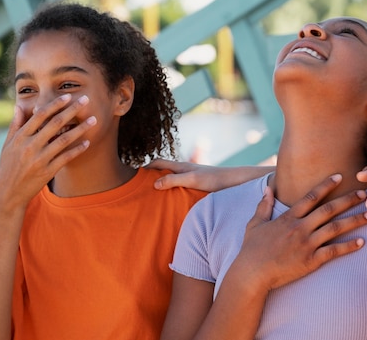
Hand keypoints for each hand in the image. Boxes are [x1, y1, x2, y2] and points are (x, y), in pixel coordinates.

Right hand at [0, 94, 95, 212]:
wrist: (9, 193)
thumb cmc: (8, 166)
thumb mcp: (7, 145)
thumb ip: (15, 125)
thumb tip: (19, 106)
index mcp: (20, 137)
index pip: (40, 115)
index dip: (55, 104)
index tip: (68, 95)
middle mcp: (30, 146)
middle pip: (55, 124)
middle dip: (72, 110)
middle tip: (85, 100)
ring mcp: (40, 159)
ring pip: (64, 140)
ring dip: (80, 128)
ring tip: (94, 120)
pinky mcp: (48, 171)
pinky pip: (66, 157)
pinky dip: (77, 149)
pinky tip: (87, 142)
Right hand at [148, 159, 272, 191]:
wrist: (235, 182)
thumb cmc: (215, 179)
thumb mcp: (192, 179)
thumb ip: (173, 180)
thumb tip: (154, 184)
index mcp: (181, 166)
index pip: (157, 163)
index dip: (144, 168)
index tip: (130, 175)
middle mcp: (184, 170)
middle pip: (162, 171)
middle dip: (150, 177)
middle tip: (137, 189)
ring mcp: (191, 178)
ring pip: (171, 179)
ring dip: (161, 185)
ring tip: (150, 198)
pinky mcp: (197, 186)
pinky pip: (180, 188)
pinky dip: (172, 191)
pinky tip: (171, 203)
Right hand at [229, 174, 366, 291]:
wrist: (252, 273)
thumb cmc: (252, 249)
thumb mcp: (255, 223)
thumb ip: (263, 205)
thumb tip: (268, 189)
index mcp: (289, 217)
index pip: (311, 196)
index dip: (326, 185)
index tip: (340, 176)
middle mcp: (300, 228)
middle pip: (329, 210)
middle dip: (348, 200)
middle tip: (364, 193)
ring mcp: (307, 244)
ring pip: (336, 228)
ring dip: (354, 220)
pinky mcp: (310, 260)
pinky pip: (333, 251)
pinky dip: (348, 247)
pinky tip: (362, 242)